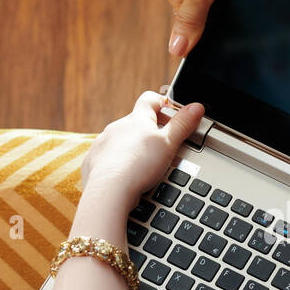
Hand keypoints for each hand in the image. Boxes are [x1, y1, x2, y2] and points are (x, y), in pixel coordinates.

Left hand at [80, 92, 204, 206]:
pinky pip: (107, 157)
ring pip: (120, 141)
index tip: (171, 112)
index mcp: (137, 119)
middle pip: (135, 122)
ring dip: (132, 148)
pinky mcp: (93, 161)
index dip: (162, 102)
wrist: (108, 190)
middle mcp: (117, 127)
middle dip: (148, 131)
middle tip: (163, 146)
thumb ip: (182, 124)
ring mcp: (103, 143)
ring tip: (145, 166)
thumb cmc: (138, 165)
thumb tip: (197, 107)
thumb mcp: (168, 144)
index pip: (150, 99)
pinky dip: (116, 164)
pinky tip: (126, 176)